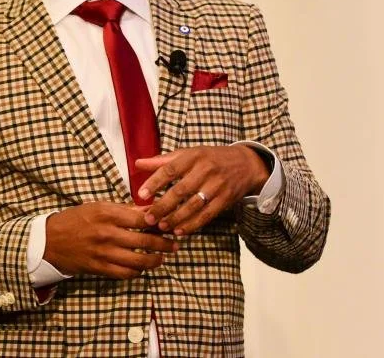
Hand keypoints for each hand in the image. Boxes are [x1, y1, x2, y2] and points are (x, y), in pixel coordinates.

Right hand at [43, 202, 178, 278]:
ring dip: (155, 261)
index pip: (142, 219)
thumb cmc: (75, 220)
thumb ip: (124, 210)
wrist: (49, 241)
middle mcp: (107, 233)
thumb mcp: (98, 207)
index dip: (159, 222)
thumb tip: (148, 211)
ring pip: (139, 261)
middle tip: (174, 244)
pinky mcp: (99, 268)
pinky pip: (125, 274)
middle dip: (164, 244)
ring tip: (162, 258)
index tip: (168, 223)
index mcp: (107, 214)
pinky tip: (142, 267)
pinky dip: (138, 272)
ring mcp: (104, 253)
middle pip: (145, 241)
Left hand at [134, 146, 269, 236]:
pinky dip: (193, 224)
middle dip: (163, 206)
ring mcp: (217, 185)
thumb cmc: (211, 158)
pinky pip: (207, 215)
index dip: (155, 182)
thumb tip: (138, 163)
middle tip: (148, 217)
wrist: (246, 164)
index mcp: (193, 156)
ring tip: (161, 226)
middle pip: (181, 190)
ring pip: (193, 205)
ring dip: (176, 218)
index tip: (141, 194)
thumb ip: (163, 161)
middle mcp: (205, 170)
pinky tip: (180, 231)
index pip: (171, 169)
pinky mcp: (225, 199)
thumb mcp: (189, 154)